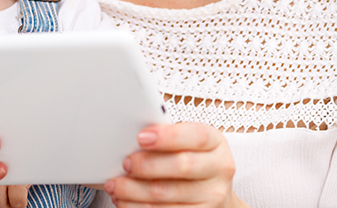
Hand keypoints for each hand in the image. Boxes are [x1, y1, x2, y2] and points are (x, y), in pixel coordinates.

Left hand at [104, 123, 246, 207]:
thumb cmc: (192, 160)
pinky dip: (139, 207)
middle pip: (181, 166)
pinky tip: (125, 201)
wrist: (213, 193)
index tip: (141, 137)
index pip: (195, 136)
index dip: (167, 137)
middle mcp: (220, 168)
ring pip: (167, 194)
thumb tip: (133, 139)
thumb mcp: (187, 143)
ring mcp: (214, 196)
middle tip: (125, 163)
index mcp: (215, 142)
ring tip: (115, 185)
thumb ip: (167, 138)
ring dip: (135, 191)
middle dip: (147, 165)